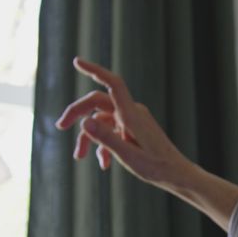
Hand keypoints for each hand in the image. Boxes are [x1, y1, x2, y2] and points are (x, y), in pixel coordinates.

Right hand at [55, 57, 193, 189]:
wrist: (177, 175)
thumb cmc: (156, 167)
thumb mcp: (128, 156)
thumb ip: (106, 139)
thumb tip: (84, 122)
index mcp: (131, 115)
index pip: (112, 84)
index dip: (94, 70)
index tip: (76, 61)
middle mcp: (131, 113)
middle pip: (97, 103)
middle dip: (77, 113)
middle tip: (60, 127)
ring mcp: (132, 121)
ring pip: (102, 120)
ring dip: (89, 137)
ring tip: (79, 157)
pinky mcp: (134, 130)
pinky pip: (112, 131)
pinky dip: (103, 144)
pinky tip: (103, 164)